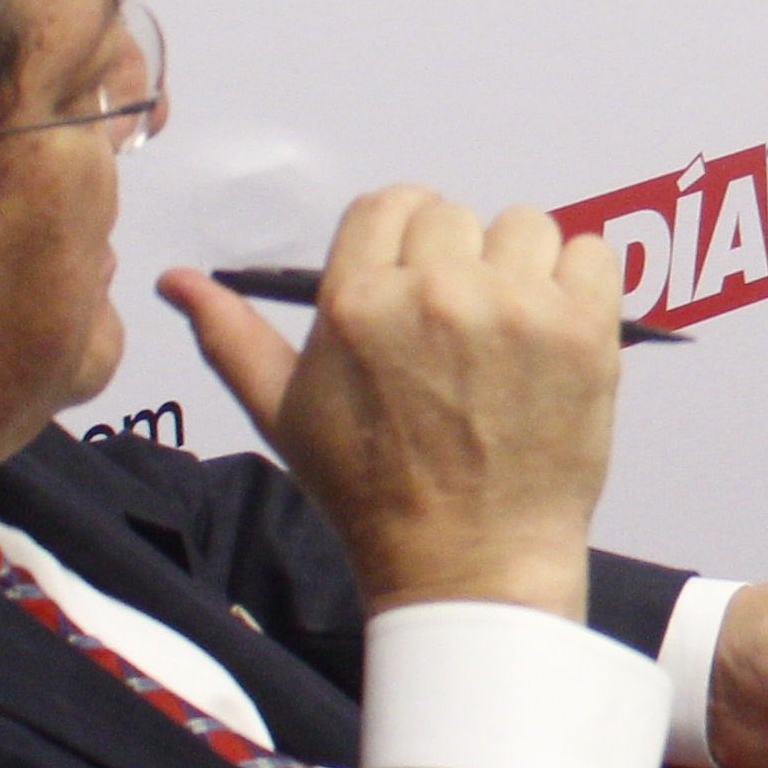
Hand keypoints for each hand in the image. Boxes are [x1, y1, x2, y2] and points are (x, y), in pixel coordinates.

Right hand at [166, 188, 615, 619]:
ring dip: (519, 268)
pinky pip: (591, 252)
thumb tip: (176, 280)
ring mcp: (516, 307)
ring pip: (525, 226)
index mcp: (356, 303)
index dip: (400, 238)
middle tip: (456, 330)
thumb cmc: (371, 493)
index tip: (413, 280)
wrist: (469, 562)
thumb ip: (232, 336)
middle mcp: (436, 292)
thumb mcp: (283, 415)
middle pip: (453, 216)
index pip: (388, 205)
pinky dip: (579, 282)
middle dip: (455, 260)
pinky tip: (553, 334)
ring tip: (506, 333)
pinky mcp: (584, 328)